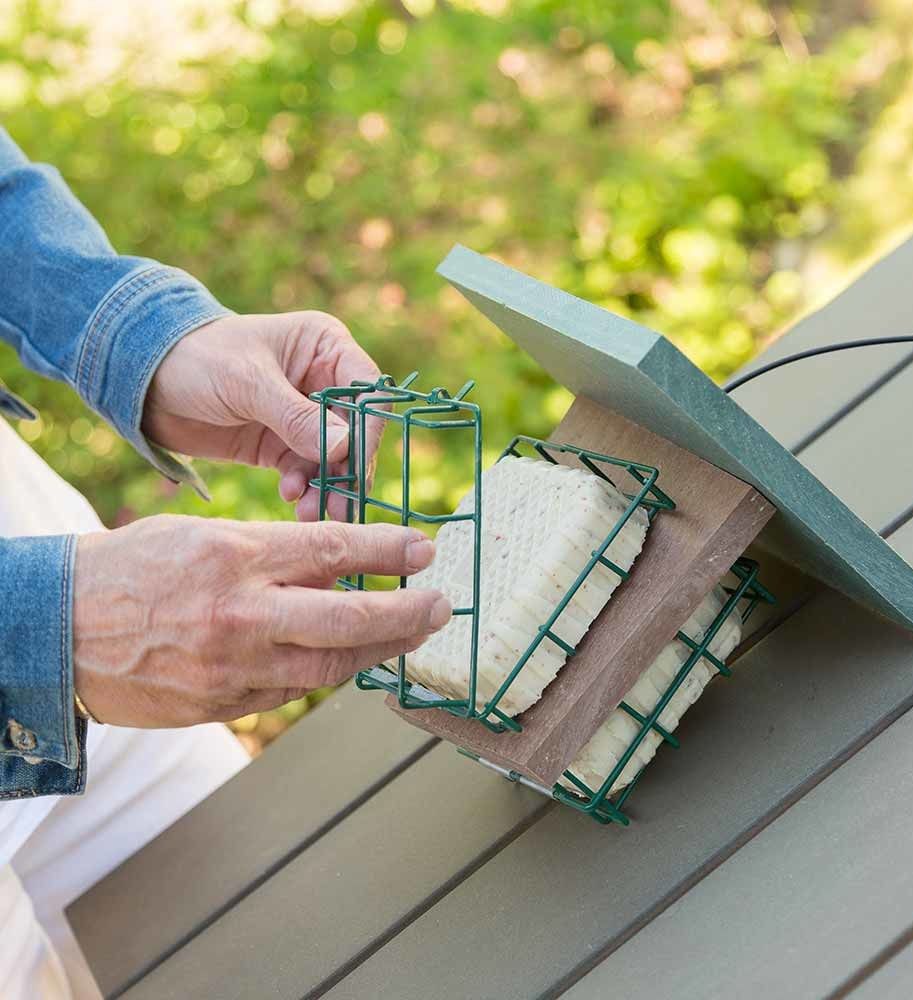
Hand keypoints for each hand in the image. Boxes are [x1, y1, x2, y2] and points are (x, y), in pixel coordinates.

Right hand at [73, 516, 450, 726]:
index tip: (425, 548)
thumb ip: (270, 554)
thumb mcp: (202, 536)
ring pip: (328, 669)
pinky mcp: (221, 704)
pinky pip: (289, 692)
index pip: (331, 549)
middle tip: (440, 607)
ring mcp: (231, 665)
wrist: (57, 627)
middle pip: (346, 619)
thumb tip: (336, 570)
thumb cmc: (132, 567)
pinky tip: (346, 660)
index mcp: (234, 556)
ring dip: (378, 653)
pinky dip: (323, 674)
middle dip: (405, 615)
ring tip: (408, 636)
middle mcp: (240, 612)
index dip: (388, 549)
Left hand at [143, 311, 381, 520]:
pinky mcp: (283, 445)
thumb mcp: (247, 383)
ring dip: (328, 487)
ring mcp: (304, 416)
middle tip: (338, 506)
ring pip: (335, 459)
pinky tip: (291, 498)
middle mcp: (323, 381)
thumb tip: (347, 448)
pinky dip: (306, 489)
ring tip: (311, 512)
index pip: (367, 392)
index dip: (367, 430)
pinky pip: (308, 473)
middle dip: (347, 469)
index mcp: (324, 347)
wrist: (141, 383)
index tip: (354, 464)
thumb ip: (298, 417)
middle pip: (357, 432)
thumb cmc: (195, 359)